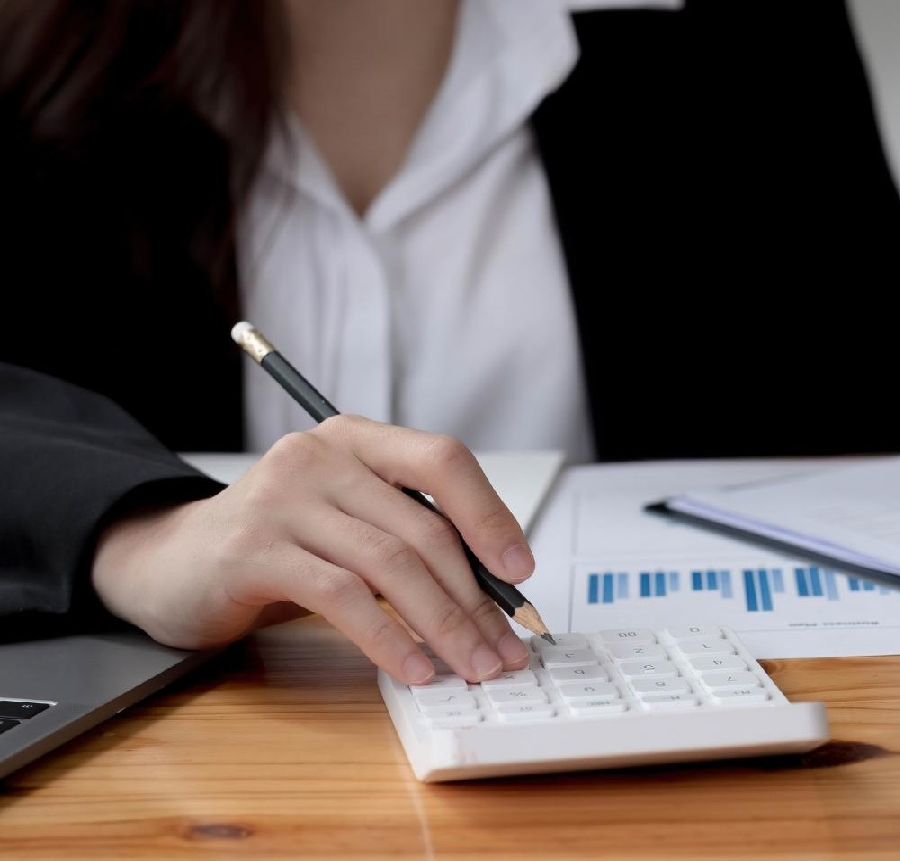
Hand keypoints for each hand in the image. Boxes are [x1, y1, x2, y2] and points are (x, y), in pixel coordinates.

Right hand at [91, 416, 535, 684]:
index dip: (490, 516)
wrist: (169, 563)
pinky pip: (341, 598)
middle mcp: (320, 455)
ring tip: (471, 665)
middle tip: (504, 647)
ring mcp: (282, 499)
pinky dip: (387, 638)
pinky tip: (412, 668)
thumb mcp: (349, 520)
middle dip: (476, 598)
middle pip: (423, 528)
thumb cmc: (278, 544)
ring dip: (444, 624)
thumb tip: (497, 591)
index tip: (521, 571)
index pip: (443, 461)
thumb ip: (409, 534)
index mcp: (356, 439)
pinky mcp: (252, 552)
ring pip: (390, 565)